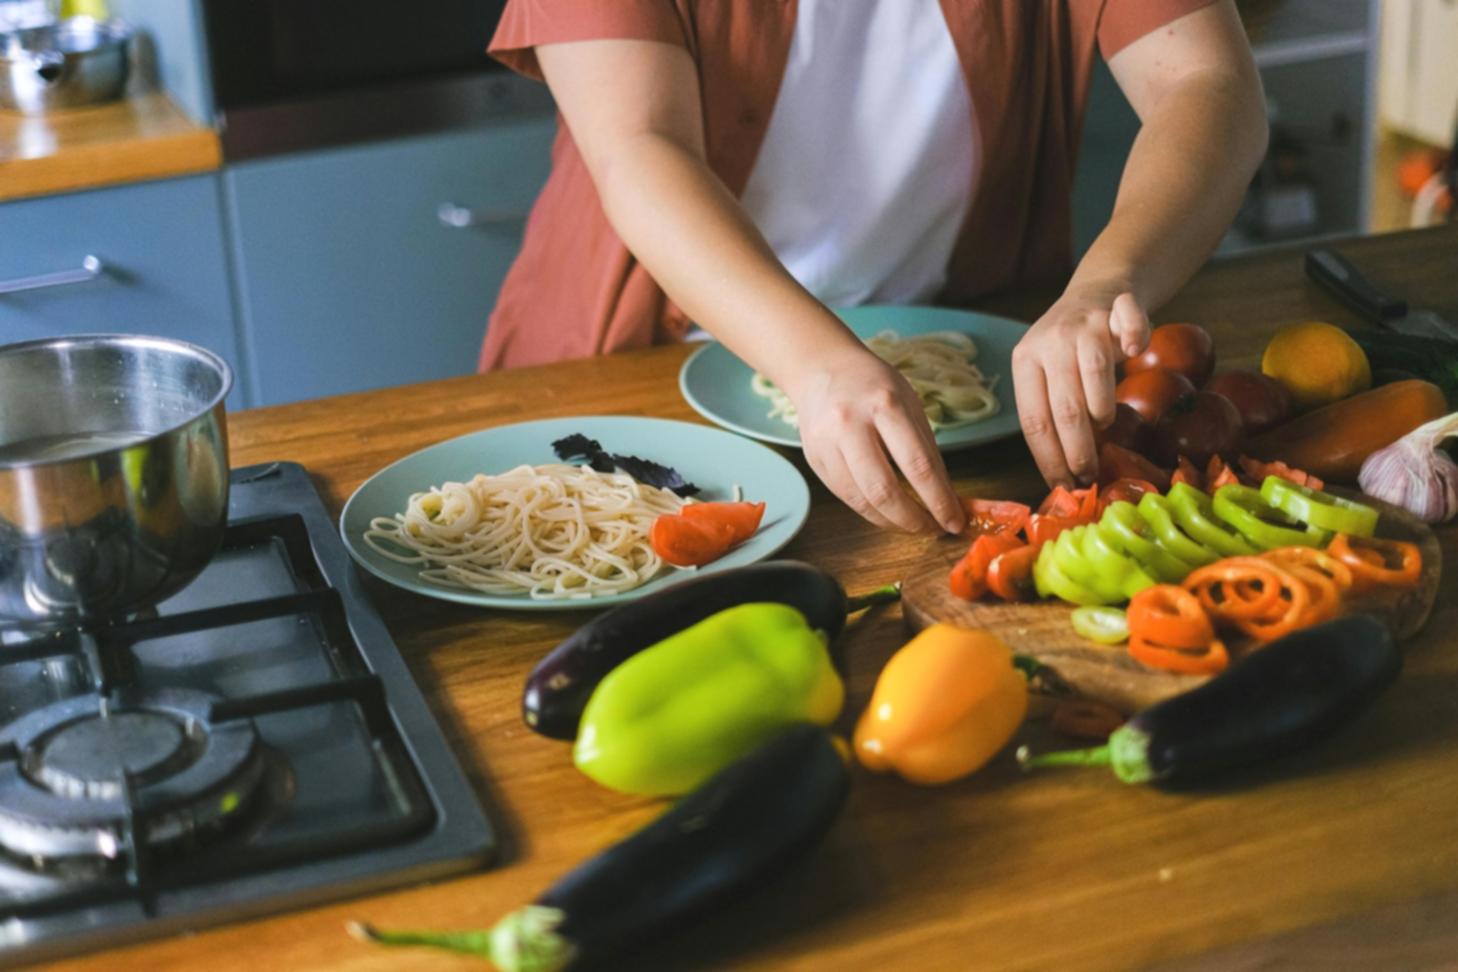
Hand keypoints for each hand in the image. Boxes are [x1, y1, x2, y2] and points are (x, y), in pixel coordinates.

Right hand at [784, 345, 965, 533]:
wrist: (821, 368)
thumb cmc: (872, 385)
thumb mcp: (909, 403)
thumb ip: (926, 449)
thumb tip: (945, 497)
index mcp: (884, 405)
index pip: (918, 465)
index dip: (939, 500)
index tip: (955, 520)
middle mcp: (850, 424)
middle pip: (884, 490)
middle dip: (914, 520)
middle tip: (934, 529)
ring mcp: (827, 443)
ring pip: (862, 500)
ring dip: (892, 522)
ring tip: (913, 524)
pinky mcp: (814, 459)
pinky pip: (846, 497)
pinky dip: (870, 511)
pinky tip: (887, 513)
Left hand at [1012, 285, 1151, 487]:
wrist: (1098, 290)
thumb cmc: (1069, 348)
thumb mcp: (1047, 373)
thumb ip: (1052, 409)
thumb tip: (1064, 472)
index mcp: (1025, 359)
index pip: (1033, 420)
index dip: (1049, 457)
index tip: (1061, 485)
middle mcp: (1052, 340)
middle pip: (1064, 406)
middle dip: (1077, 449)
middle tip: (1088, 475)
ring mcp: (1086, 322)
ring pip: (1093, 371)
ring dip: (1102, 408)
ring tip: (1105, 423)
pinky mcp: (1119, 307)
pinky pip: (1130, 322)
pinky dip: (1136, 336)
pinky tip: (1136, 352)